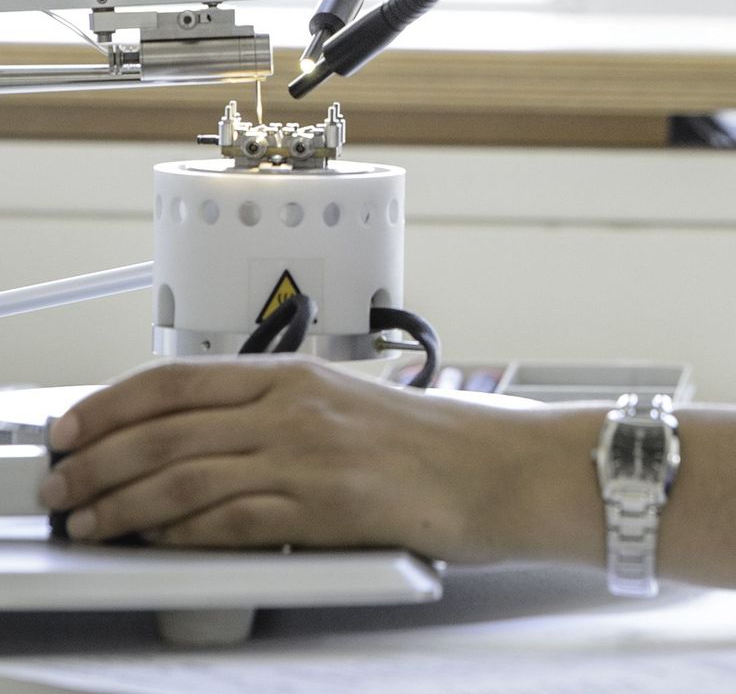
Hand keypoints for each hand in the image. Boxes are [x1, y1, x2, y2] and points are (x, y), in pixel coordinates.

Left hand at [39, 356, 601, 561]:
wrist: (496, 469)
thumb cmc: (431, 443)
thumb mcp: (347, 407)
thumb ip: (279, 416)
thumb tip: (201, 442)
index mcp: (297, 375)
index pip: (177, 379)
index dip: (111, 404)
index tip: (72, 427)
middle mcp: (295, 408)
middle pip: (167, 429)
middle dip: (96, 461)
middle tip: (57, 485)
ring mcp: (307, 457)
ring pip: (184, 476)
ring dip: (119, 503)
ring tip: (86, 522)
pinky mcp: (321, 508)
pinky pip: (228, 522)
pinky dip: (177, 535)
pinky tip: (151, 544)